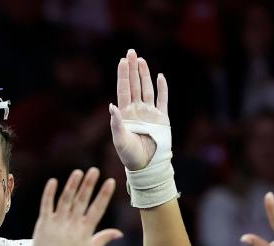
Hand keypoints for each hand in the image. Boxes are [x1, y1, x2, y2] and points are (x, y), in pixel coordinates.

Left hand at [32, 168, 120, 245]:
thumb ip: (104, 239)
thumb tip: (119, 233)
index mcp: (85, 231)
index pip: (97, 209)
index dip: (104, 195)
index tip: (110, 181)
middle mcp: (72, 224)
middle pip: (82, 201)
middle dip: (89, 184)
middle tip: (94, 170)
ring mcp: (58, 223)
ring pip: (66, 200)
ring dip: (72, 184)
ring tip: (78, 172)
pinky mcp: (44, 223)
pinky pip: (47, 205)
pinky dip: (49, 193)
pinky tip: (53, 181)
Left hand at [110, 49, 168, 170]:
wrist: (146, 165)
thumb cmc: (130, 155)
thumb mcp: (120, 140)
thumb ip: (116, 123)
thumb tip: (111, 106)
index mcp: (125, 114)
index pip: (124, 90)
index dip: (123, 75)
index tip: (122, 61)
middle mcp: (137, 110)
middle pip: (134, 85)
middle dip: (133, 69)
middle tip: (131, 52)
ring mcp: (149, 113)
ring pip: (147, 89)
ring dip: (145, 75)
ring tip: (142, 61)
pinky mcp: (162, 118)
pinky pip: (162, 100)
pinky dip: (162, 88)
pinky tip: (160, 77)